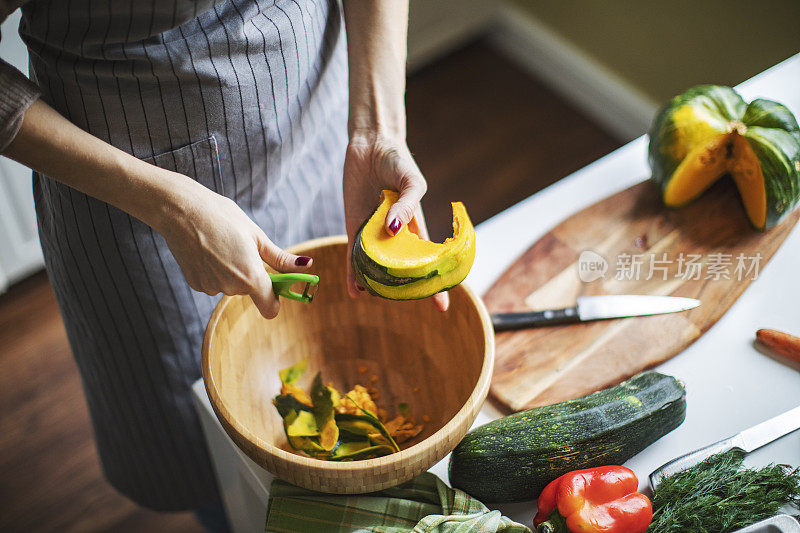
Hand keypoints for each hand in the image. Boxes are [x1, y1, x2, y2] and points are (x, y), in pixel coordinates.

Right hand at [159, 179, 312, 318]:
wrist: (181, 210)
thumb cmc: (223, 217)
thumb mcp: (256, 236)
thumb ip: (280, 258)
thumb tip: (306, 265)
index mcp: (251, 276)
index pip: (270, 308)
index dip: (276, 299)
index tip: (276, 284)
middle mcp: (231, 287)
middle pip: (250, 291)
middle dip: (251, 274)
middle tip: (243, 248)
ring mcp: (211, 287)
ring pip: (231, 285)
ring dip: (232, 271)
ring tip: (222, 245)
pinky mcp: (196, 284)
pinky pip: (214, 282)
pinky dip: (214, 271)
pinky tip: (207, 250)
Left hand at [343, 133, 448, 311]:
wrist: (371, 144)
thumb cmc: (398, 161)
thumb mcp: (411, 182)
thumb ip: (406, 206)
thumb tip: (394, 230)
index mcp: (416, 227)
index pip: (428, 261)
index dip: (436, 284)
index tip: (442, 307)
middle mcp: (396, 236)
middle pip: (401, 270)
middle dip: (405, 289)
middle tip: (405, 303)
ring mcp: (374, 234)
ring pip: (376, 267)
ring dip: (375, 284)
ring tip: (374, 297)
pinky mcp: (354, 228)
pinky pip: (353, 255)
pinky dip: (353, 272)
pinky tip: (354, 290)